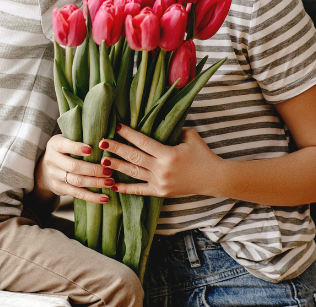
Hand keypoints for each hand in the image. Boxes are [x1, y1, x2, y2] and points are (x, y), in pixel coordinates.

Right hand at [41, 134, 115, 203]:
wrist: (46, 168)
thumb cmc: (66, 149)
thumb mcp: (68, 139)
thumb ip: (81, 138)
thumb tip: (106, 137)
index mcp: (54, 144)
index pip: (64, 146)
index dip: (77, 148)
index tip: (91, 150)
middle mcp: (52, 160)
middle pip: (73, 166)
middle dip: (93, 169)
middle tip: (109, 170)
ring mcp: (54, 176)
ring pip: (76, 181)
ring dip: (95, 183)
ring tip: (110, 182)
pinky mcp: (59, 188)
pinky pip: (77, 194)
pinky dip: (92, 197)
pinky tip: (105, 197)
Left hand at [98, 124, 220, 196]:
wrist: (213, 178)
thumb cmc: (202, 154)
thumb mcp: (190, 136)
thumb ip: (173, 129)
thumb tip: (157, 122)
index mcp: (168, 154)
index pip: (143, 142)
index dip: (129, 133)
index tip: (117, 126)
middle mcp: (161, 169)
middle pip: (134, 157)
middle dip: (117, 149)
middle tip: (101, 142)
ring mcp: (160, 182)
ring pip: (133, 173)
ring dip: (117, 166)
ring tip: (102, 161)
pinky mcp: (160, 192)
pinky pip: (139, 190)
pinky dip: (125, 188)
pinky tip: (112, 185)